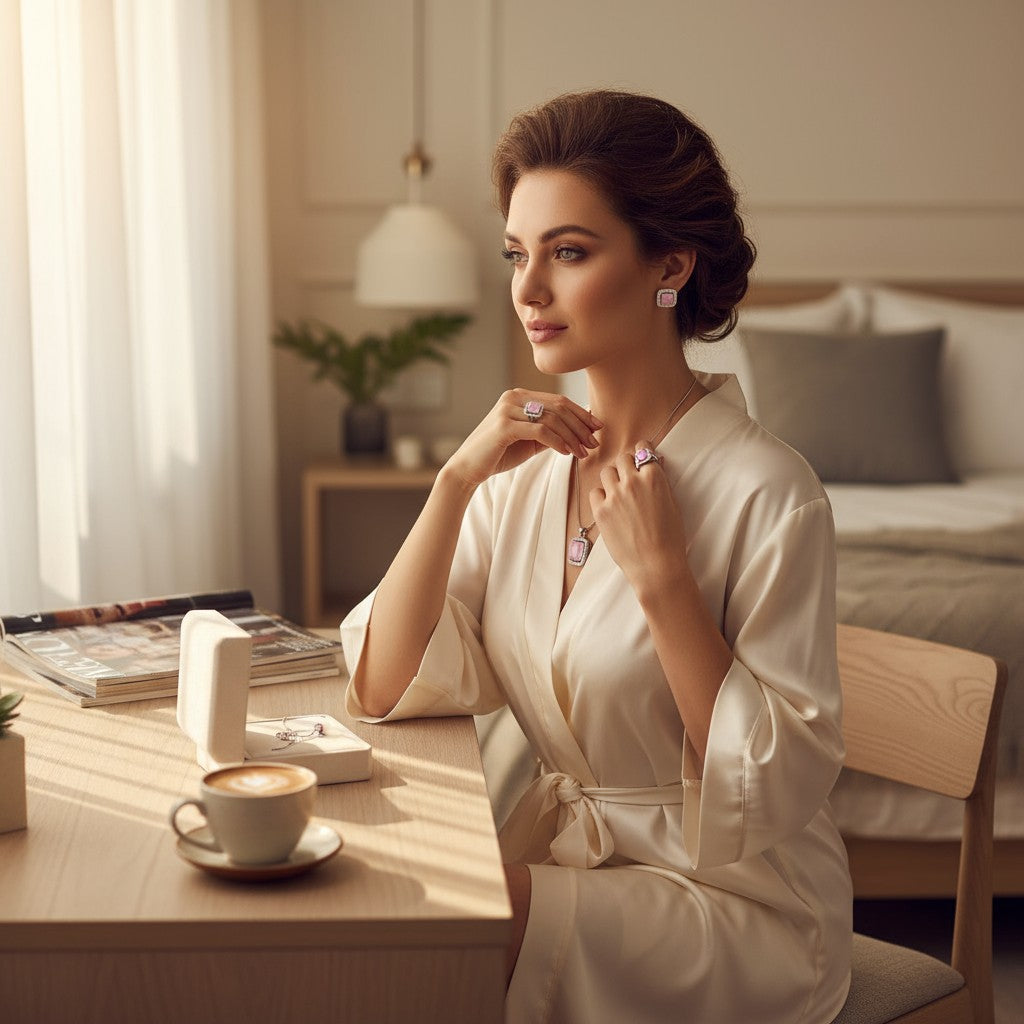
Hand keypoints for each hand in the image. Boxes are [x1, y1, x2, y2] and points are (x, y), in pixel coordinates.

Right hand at [445, 389, 601, 488]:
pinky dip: (557, 442)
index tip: (597, 428)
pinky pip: (540, 431)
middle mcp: (513, 397)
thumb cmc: (498, 455)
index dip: (580, 414)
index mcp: (519, 396)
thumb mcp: (529, 441)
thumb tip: (578, 432)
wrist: (467, 468)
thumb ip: (549, 432)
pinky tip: (566, 453)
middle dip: (580, 426)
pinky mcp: (504, 425)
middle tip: (594, 443)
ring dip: (572, 437)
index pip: (558, 401)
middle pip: (558, 407)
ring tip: (583, 453)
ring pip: (552, 419)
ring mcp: (508, 409)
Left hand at [590, 441, 689, 595]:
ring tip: (619, 494)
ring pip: (607, 472)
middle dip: (626, 466)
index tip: (640, 457)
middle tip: (630, 480)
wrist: (656, 564)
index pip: (642, 448)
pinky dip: (601, 496)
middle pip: (622, 459)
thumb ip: (660, 481)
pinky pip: (595, 492)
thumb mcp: (672, 503)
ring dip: (613, 479)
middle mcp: (632, 482)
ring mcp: (614, 496)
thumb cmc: (670, 537)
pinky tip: (610, 507)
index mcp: (654, 477)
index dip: (641, 452)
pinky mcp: (600, 511)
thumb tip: (654, 463)